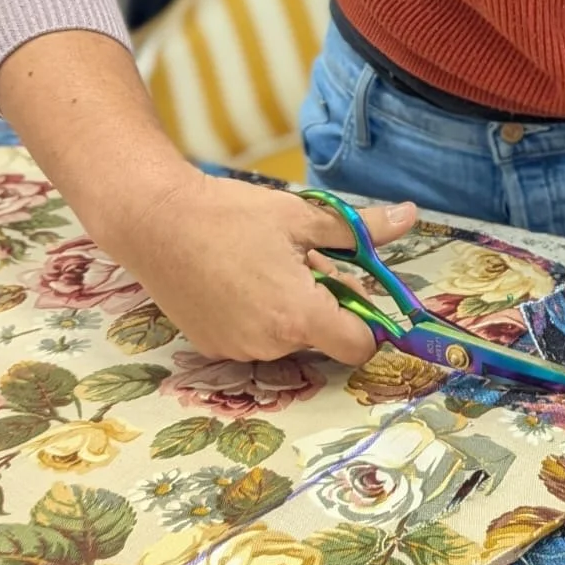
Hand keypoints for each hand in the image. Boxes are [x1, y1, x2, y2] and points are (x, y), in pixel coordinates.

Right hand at [97, 170, 417, 364]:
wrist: (154, 221)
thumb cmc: (231, 215)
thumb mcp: (302, 217)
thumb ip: (360, 229)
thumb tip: (411, 216)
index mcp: (299, 315)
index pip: (358, 346)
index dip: (367, 321)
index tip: (356, 290)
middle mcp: (269, 345)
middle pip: (322, 338)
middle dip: (324, 304)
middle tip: (303, 261)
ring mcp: (236, 350)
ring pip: (287, 338)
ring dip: (290, 309)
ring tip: (263, 266)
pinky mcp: (210, 346)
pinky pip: (254, 338)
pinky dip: (257, 315)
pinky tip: (236, 279)